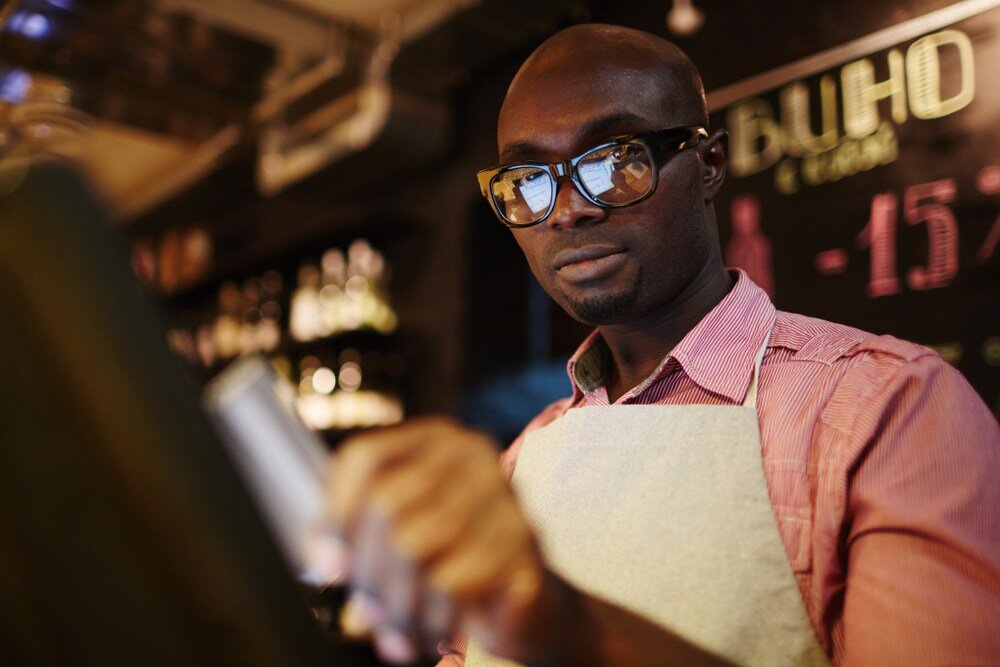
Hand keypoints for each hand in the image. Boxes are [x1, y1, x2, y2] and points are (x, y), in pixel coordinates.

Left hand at [322, 416, 548, 662]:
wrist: (527, 605)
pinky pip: (450, 580)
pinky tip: (435, 633)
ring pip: (412, 546)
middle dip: (366, 573)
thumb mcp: (393, 543)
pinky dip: (432, 616)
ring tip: (397, 633)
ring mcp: (503, 494)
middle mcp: (472, 455)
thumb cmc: (451, 564)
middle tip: (366, 615)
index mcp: (435, 441)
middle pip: (385, 505)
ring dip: (395, 605)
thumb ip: (351, 539)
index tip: (327, 565)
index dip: (335, 513)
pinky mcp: (523, 541)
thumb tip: (323, 559)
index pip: (365, 458)